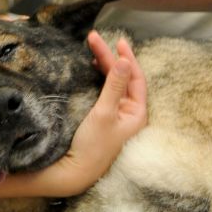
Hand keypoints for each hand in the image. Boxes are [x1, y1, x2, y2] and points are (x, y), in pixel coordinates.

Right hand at [40, 31, 147, 196]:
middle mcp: (129, 114)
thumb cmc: (92, 146)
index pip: (136, 78)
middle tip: (94, 38)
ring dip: (105, 66)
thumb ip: (114, 85)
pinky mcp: (103, 120)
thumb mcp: (104, 113)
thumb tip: (124, 61)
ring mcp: (117, 117)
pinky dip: (99, 78)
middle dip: (110, 58)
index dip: (127, 58)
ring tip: (93, 49)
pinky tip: (92, 68)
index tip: (117, 41)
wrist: (74, 173)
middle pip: (123, 78)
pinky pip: (105, 92)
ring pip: (113, 84)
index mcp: (137, 114)